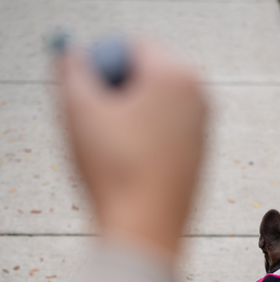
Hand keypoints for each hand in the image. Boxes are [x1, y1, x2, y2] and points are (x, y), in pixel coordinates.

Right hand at [58, 40, 207, 256]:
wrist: (146, 233)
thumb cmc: (116, 172)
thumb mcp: (79, 109)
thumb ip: (73, 69)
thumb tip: (77, 57)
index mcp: (178, 75)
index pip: (132, 49)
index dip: (102, 70)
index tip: (91, 102)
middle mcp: (200, 98)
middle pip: (146, 78)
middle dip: (117, 95)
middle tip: (98, 127)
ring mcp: (204, 132)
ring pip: (154, 111)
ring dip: (129, 123)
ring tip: (116, 155)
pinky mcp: (200, 160)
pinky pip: (164, 138)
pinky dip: (145, 146)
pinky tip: (132, 171)